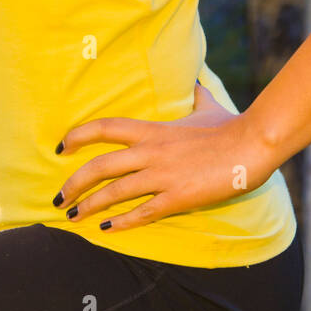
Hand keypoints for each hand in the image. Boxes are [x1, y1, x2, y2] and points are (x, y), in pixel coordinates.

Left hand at [52, 81, 272, 232]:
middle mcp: (150, 151)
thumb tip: (197, 80)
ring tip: (73, 218)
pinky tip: (107, 230)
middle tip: (58, 198)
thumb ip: (196, 96)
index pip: (104, 128)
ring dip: (89, 207)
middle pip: (99, 167)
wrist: (252, 145)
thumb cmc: (231, 126)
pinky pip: (142, 213)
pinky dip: (121, 223)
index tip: (61, 147)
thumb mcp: (207, 106)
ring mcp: (162, 176)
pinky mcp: (177, 197)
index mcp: (152, 129)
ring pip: (114, 193)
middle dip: (73, 183)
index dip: (78, 136)